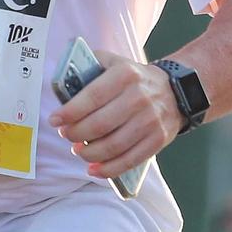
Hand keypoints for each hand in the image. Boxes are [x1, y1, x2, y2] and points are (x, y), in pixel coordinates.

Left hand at [49, 53, 178, 181]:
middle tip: (66, 135)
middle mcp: (139, 97)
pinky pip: (130, 160)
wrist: (176, 91)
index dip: (70, 111)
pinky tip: (93, 169)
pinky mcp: (158, 140)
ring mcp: (150, 121)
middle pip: (99, 125)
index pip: (92, 96)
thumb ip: (90, 66)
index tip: (55, 120)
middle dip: (76, 134)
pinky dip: (108, 170)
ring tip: (78, 151)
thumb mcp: (114, 62)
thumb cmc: (134, 79)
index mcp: (125, 75)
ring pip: (113, 146)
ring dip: (89, 154)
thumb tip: (63, 84)